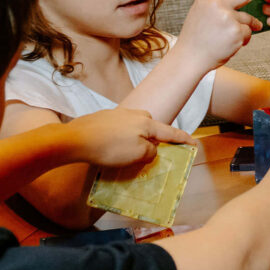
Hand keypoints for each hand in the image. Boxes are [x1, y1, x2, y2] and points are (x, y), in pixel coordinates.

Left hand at [64, 108, 195, 168]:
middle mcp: (135, 114)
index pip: (171, 133)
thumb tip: (151, 148)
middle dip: (156, 140)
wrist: (75, 139)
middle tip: (153, 155)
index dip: (184, 140)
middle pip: (152, 128)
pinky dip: (122, 139)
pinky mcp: (103, 118)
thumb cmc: (109, 148)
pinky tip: (111, 148)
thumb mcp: (137, 154)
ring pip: (135, 128)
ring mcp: (118, 114)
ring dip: (136, 140)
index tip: (195, 143)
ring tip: (128, 155)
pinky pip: (120, 129)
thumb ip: (151, 152)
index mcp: (147, 123)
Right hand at [176, 0, 269, 71]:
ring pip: (249, 19)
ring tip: (226, 37)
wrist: (190, 58)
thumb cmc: (196, 36)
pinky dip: (243, 39)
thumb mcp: (202, 12)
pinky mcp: (236, 32)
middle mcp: (217, 4)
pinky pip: (248, 33)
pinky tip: (228, 44)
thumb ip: (218, 2)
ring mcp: (228, 18)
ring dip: (245, 28)